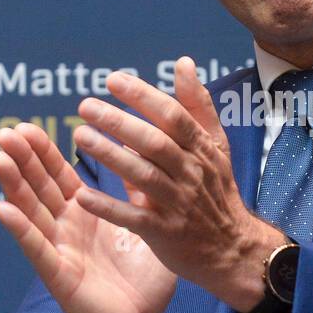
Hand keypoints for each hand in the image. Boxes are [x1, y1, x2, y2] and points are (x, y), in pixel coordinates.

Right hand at [0, 122, 176, 312]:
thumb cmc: (143, 280)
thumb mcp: (146, 227)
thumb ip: (140, 194)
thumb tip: (144, 155)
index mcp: (87, 214)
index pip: (60, 176)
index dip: (44, 152)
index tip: (29, 125)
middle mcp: (67, 229)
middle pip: (40, 188)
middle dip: (23, 160)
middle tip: (7, 131)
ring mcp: (59, 251)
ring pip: (31, 212)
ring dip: (13, 185)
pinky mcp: (59, 275)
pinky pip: (37, 249)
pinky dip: (20, 229)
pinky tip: (1, 208)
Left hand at [71, 56, 286, 312]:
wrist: (232, 249)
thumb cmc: (217, 191)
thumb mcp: (216, 145)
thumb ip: (197, 105)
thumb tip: (183, 63)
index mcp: (202, 149)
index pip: (172, 116)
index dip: (143, 97)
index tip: (112, 80)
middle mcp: (192, 173)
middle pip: (155, 142)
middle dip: (120, 122)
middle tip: (85, 106)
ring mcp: (179, 204)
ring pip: (143, 175)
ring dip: (110, 156)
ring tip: (80, 136)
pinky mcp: (165, 233)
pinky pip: (134, 218)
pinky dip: (109, 207)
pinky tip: (82, 195)